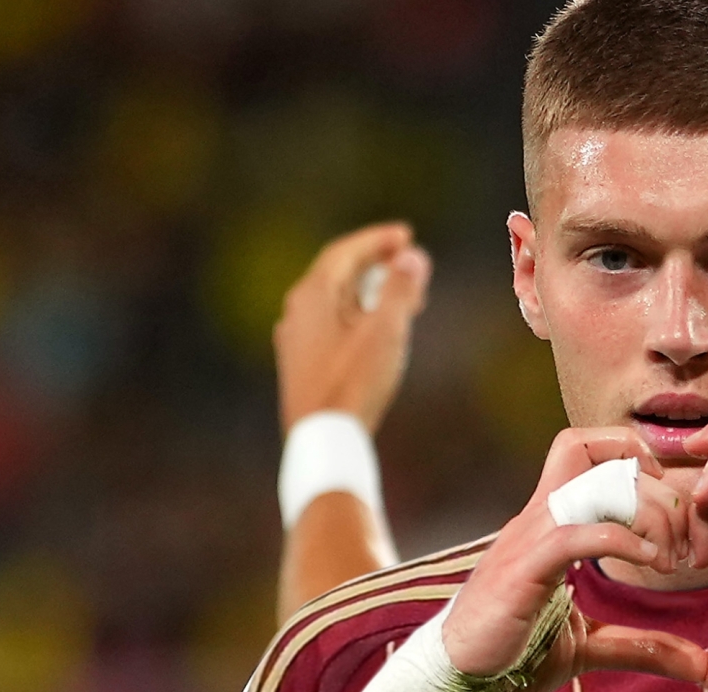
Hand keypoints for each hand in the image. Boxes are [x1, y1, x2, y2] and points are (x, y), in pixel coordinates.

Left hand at [275, 221, 431, 432]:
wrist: (322, 440)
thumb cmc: (353, 384)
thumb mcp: (385, 331)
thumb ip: (400, 289)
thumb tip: (413, 256)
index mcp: (312, 295)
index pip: (345, 252)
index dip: (377, 240)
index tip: (407, 236)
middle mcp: (297, 311)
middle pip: (338, 274)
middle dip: (376, 265)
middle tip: (410, 264)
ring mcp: (295, 338)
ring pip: (335, 301)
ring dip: (369, 292)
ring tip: (401, 298)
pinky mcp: (300, 364)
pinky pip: (331, 324)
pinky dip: (357, 315)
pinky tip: (373, 332)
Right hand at [440, 428, 704, 691]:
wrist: (451, 678)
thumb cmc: (510, 655)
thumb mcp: (589, 646)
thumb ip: (641, 646)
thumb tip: (699, 666)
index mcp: (549, 522)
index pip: (589, 450)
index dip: (638, 459)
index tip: (676, 507)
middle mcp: (538, 517)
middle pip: (604, 459)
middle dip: (662, 495)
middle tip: (689, 547)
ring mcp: (529, 538)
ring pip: (596, 482)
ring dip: (649, 513)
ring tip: (672, 559)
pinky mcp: (525, 568)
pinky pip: (582, 532)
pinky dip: (627, 541)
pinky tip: (652, 564)